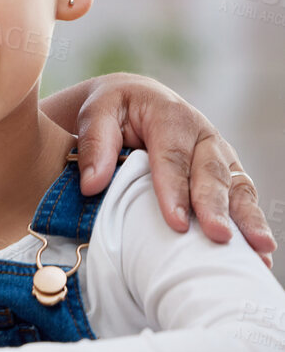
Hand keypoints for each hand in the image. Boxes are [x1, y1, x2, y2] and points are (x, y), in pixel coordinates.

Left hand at [54, 73, 273, 264]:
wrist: (135, 98)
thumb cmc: (114, 108)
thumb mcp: (96, 113)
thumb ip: (95, 145)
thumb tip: (92, 185)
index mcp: (171, 116)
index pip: (173, 157)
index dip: (176, 190)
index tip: (177, 223)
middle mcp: (203, 135)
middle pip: (211, 174)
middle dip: (215, 207)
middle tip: (218, 237)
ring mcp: (219, 154)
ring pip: (237, 186)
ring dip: (247, 218)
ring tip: (258, 250)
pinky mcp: (227, 171)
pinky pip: (243, 196)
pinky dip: (251, 223)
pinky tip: (259, 252)